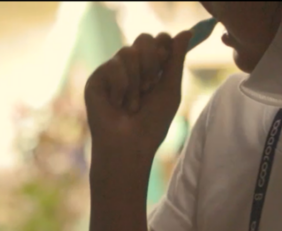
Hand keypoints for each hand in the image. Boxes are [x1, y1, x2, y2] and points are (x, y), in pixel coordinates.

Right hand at [84, 30, 192, 161]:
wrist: (129, 146)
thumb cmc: (151, 125)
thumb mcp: (170, 90)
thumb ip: (176, 60)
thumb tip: (185, 32)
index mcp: (150, 69)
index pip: (158, 40)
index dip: (164, 47)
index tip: (166, 64)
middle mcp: (130, 68)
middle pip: (144, 39)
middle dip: (152, 62)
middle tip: (149, 87)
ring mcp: (112, 74)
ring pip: (128, 52)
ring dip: (136, 80)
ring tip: (133, 104)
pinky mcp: (96, 81)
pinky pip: (112, 66)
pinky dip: (121, 86)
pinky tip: (117, 104)